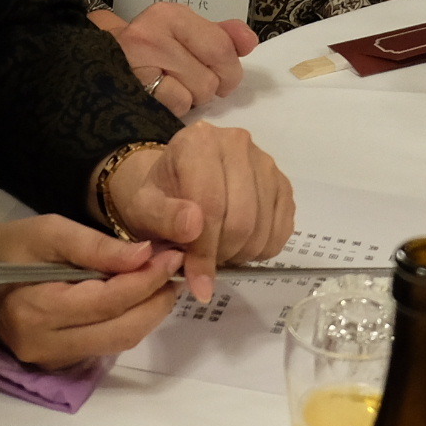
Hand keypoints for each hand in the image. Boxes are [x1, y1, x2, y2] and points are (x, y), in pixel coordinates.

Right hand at [0, 214, 185, 367]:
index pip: (109, 301)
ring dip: (146, 313)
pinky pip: (104, 345)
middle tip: (175, 269)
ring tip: (161, 279)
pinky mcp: (56, 365)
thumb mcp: (48, 231)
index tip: (171, 254)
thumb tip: (145, 256)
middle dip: (156, 300)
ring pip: (117, 342)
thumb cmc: (4, 249)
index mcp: (37, 312)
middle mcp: (45, 347)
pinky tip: (136, 296)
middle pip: (121, 331)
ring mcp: (50, 362)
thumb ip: (96, 247)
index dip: (146, 279)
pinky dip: (127, 321)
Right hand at [91, 4, 255, 115]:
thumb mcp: (184, 35)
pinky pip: (178, 107)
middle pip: (214, 75)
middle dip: (213, 86)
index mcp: (171, 14)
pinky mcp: (134, 88)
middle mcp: (153, 33)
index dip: (229, 68)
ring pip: (198, 94)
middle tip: (195, 83)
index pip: (223, 47)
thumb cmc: (150, 53)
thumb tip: (250, 41)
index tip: (219, 72)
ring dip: (192, 98)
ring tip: (171, 87)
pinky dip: (175, 109)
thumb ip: (220, 36)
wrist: (99, 66)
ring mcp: (140, 62)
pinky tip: (158, 98)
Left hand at [103, 121, 293, 301]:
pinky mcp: (282, 183)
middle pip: (242, 219)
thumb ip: (162, 218)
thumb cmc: (158, 198)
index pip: (210, 204)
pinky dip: (261, 249)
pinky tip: (238, 245)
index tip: (198, 283)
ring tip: (217, 252)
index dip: (204, 250)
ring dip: (241, 254)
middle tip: (204, 264)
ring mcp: (265, 162)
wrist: (177, 185)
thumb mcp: (143, 208)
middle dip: (222, 254)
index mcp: (199, 142)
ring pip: (263, 227)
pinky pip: (282, 229)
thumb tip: (193, 227)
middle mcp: (237, 143)